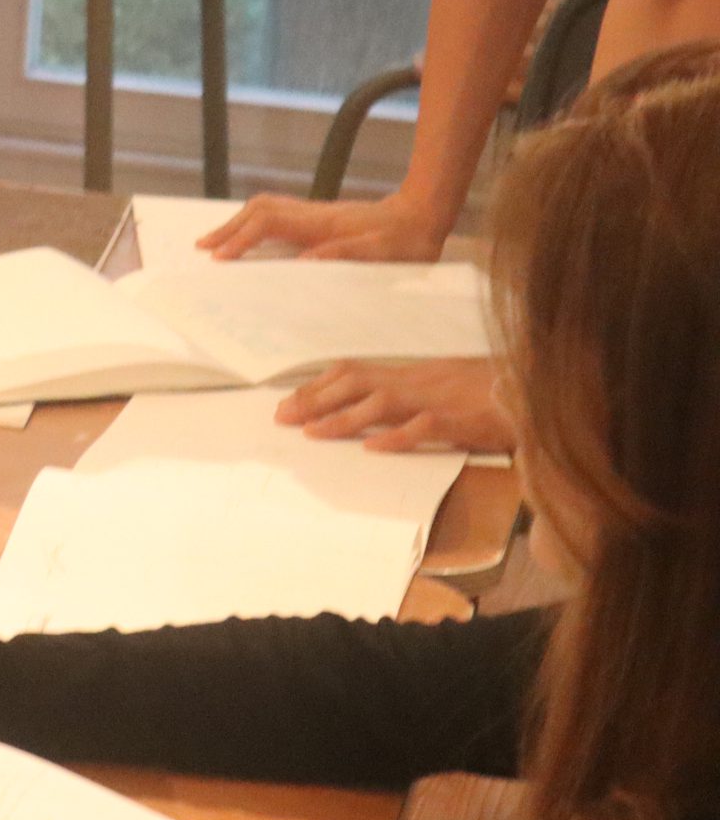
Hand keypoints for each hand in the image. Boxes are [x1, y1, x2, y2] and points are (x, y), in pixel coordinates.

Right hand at [199, 191, 447, 261]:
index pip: (269, 224)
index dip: (242, 239)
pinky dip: (254, 225)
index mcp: (324, 224)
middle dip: (228, 228)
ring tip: (216, 243)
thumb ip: (347, 255)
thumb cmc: (408, 239)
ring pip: (265, 209)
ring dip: (238, 224)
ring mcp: (315, 214)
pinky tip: (250, 239)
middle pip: (259, 210)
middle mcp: (314, 214)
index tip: (221, 259)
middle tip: (203, 248)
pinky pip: (277, 215)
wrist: (424, 214)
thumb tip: (304, 263)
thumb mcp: (385, 253)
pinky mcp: (319, 219)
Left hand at [278, 358, 516, 453]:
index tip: (287, 400)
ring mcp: (438, 400)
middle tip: (281, 418)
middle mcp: (417, 382)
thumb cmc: (490, 387)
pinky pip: (426, 427)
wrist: (538, 384)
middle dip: (315, 400)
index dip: (318, 386)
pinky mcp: (462, 421)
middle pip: (356, 384)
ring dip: (343, 418)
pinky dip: (398, 437)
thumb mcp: (442, 382)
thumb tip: (370, 404)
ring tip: (312, 433)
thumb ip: (408, 388)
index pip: (354, 372)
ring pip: (382, 404)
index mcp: (410, 373)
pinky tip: (374, 447)